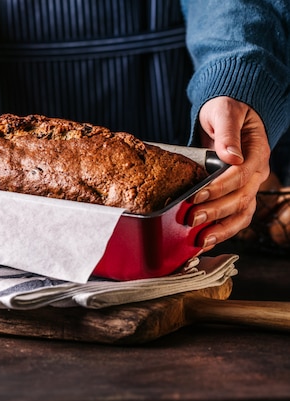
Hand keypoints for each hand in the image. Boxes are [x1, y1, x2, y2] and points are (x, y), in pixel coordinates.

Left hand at [189, 96, 270, 250]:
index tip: (197, 195)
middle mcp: (256, 174)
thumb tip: (231, 156)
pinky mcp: (237, 194)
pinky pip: (235, 217)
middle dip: (215, 212)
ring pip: (242, 214)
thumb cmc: (226, 110)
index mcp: (257, 153)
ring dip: (221, 229)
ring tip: (201, 241)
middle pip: (240, 199)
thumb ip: (227, 133)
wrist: (228, 115)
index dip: (219, 188)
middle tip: (191, 219)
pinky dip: (221, 231)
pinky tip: (205, 241)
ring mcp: (249, 186)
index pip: (240, 176)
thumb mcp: (225, 112)